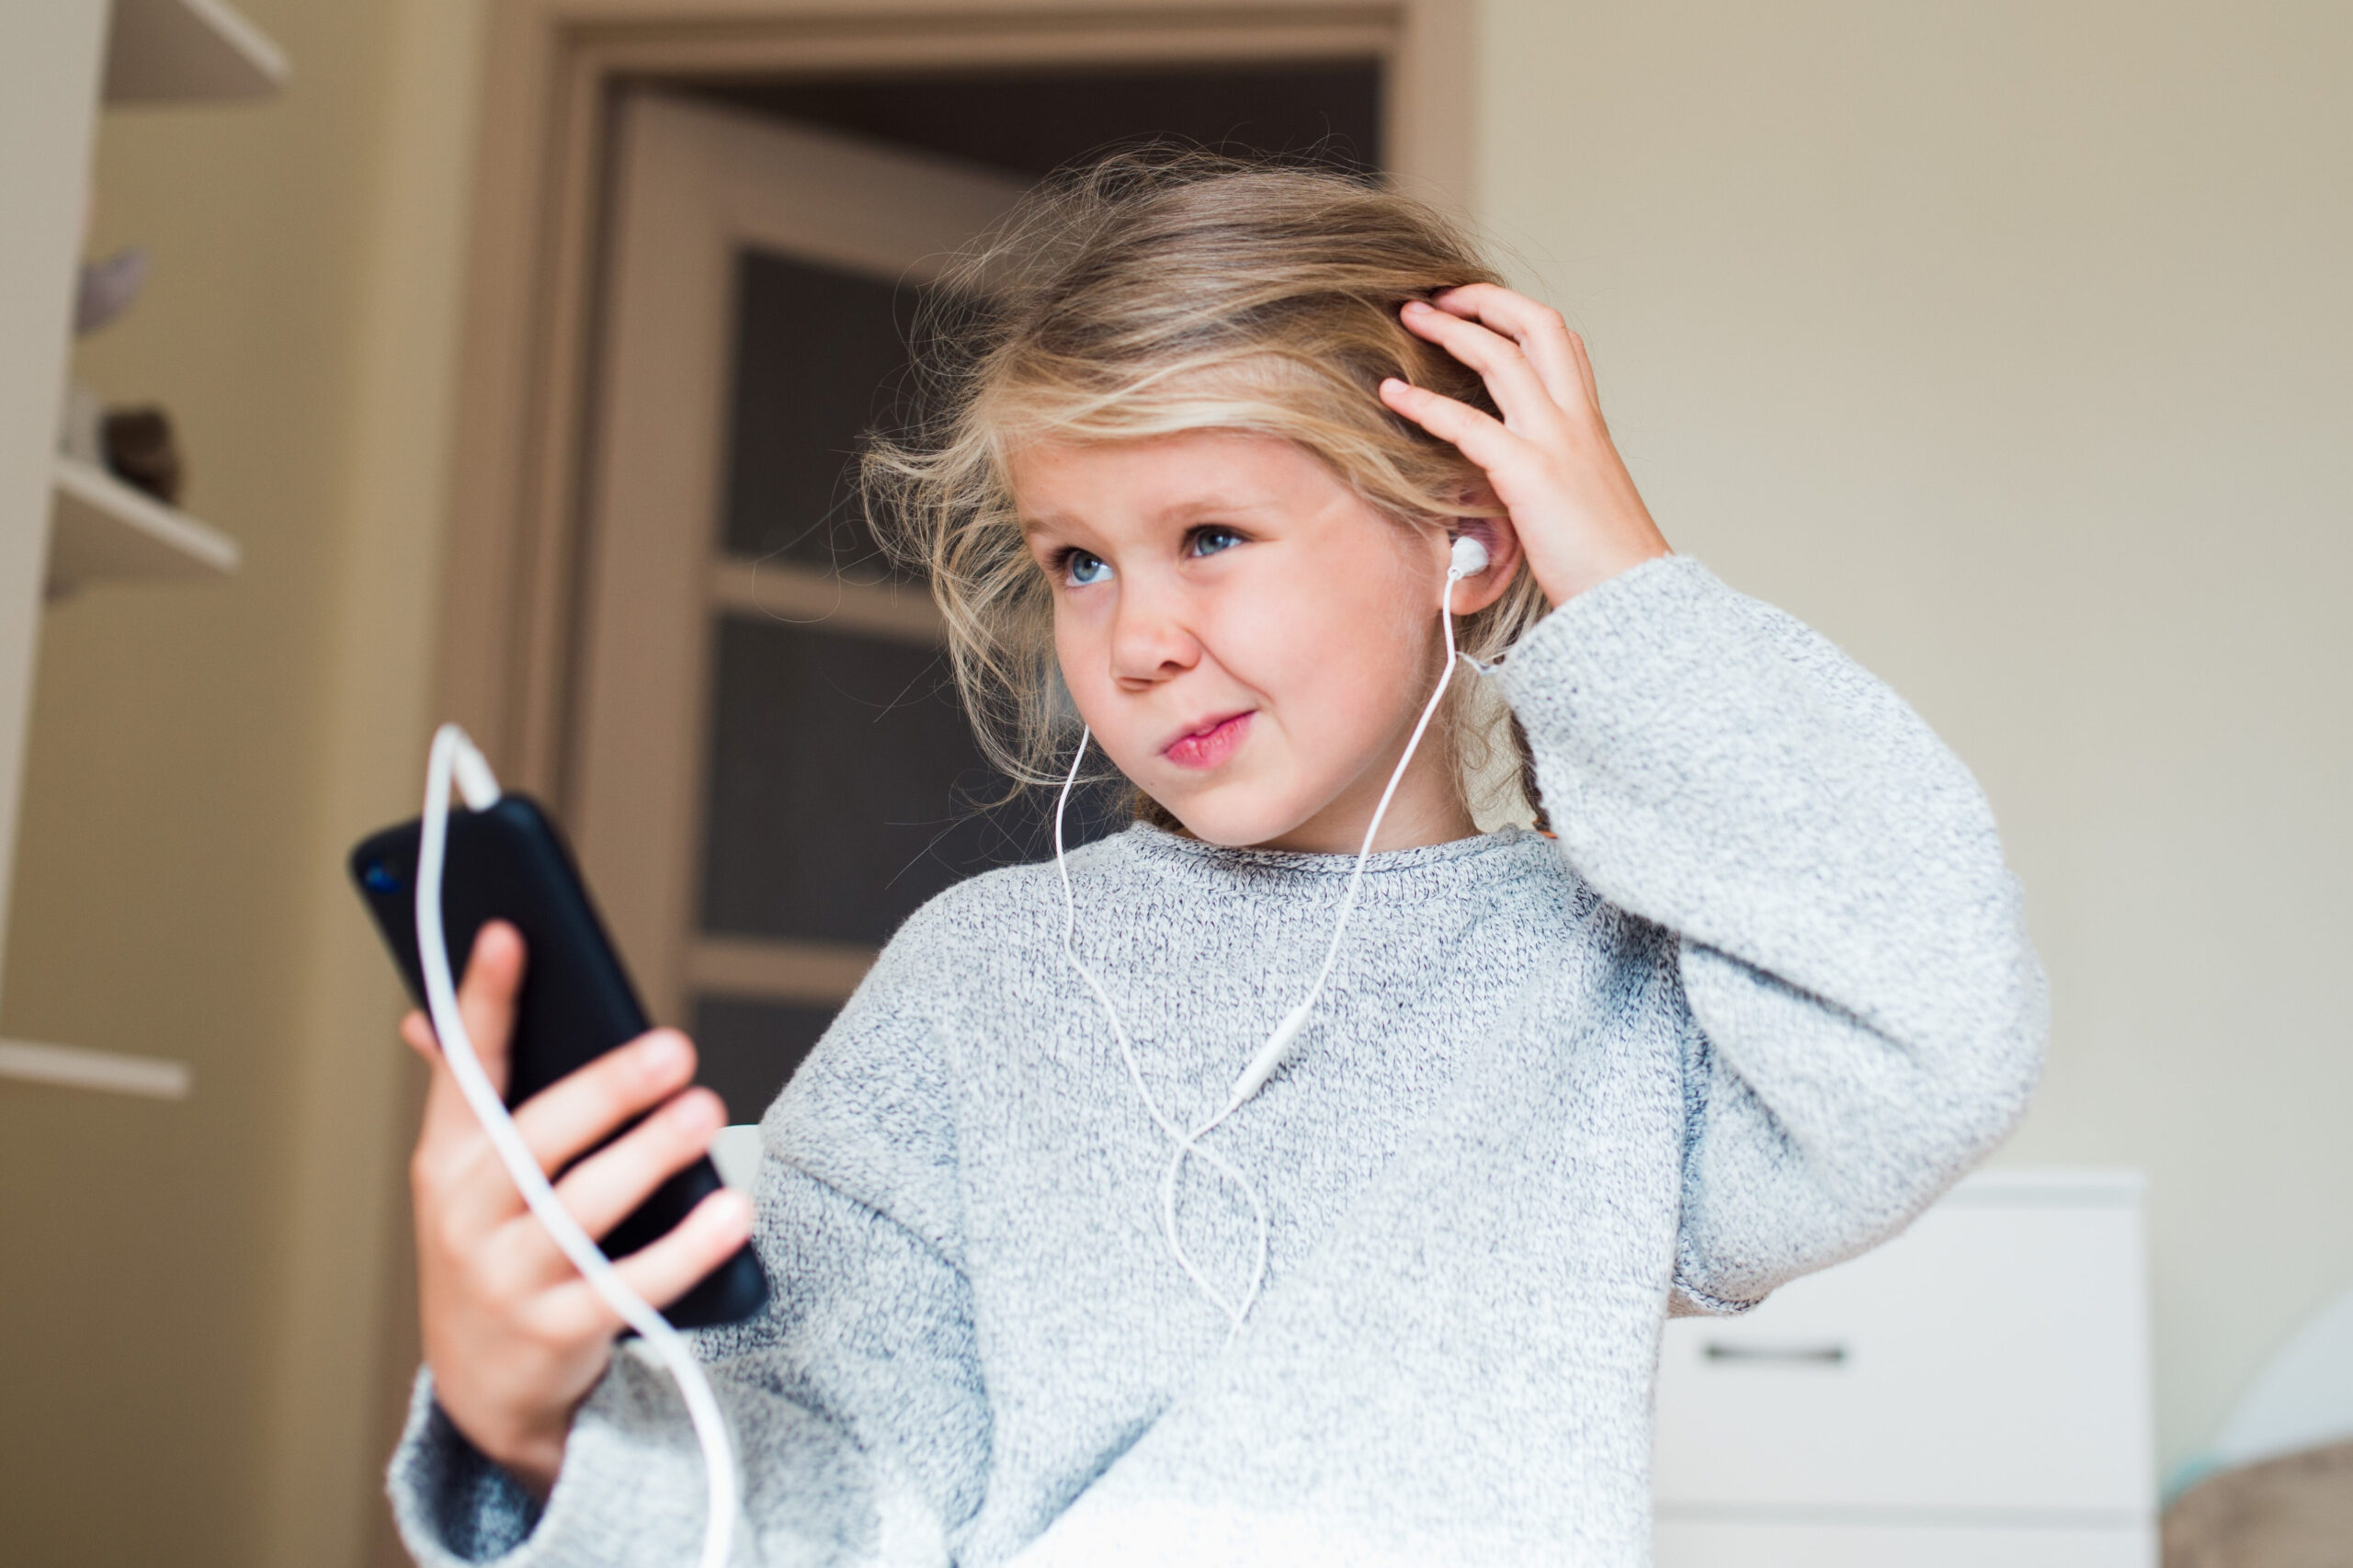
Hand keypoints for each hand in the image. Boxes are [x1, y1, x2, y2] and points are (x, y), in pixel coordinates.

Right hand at [401, 921, 752, 1496]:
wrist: (486, 1388)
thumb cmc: (495, 1247)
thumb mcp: (468, 1177)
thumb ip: (468, 1099)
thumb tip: (427, 1013)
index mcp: (446, 1161)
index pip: (464, 1070)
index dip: (483, 1001)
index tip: (507, 932)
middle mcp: (467, 1217)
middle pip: (537, 1141)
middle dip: (605, 1090)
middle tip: (673, 1049)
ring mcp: (508, 1279)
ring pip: (582, 1211)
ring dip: (649, 1158)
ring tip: (705, 1113)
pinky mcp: (557, 1334)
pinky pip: (629, 1287)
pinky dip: (685, 1250)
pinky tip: (731, 1212)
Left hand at [1380, 284, 1671, 604]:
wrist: (1631, 595)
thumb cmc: (1601, 557)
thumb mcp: (1580, 493)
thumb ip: (1550, 464)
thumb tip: (1506, 465)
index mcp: (1587, 421)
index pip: (1561, 339)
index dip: (1516, 312)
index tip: (1476, 307)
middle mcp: (1574, 419)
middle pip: (1536, 325)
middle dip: (1483, 299)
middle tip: (1435, 297)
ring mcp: (1554, 442)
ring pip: (1502, 358)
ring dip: (1450, 330)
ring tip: (1409, 318)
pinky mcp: (1529, 475)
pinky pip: (1469, 424)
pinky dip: (1426, 403)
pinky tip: (1392, 393)